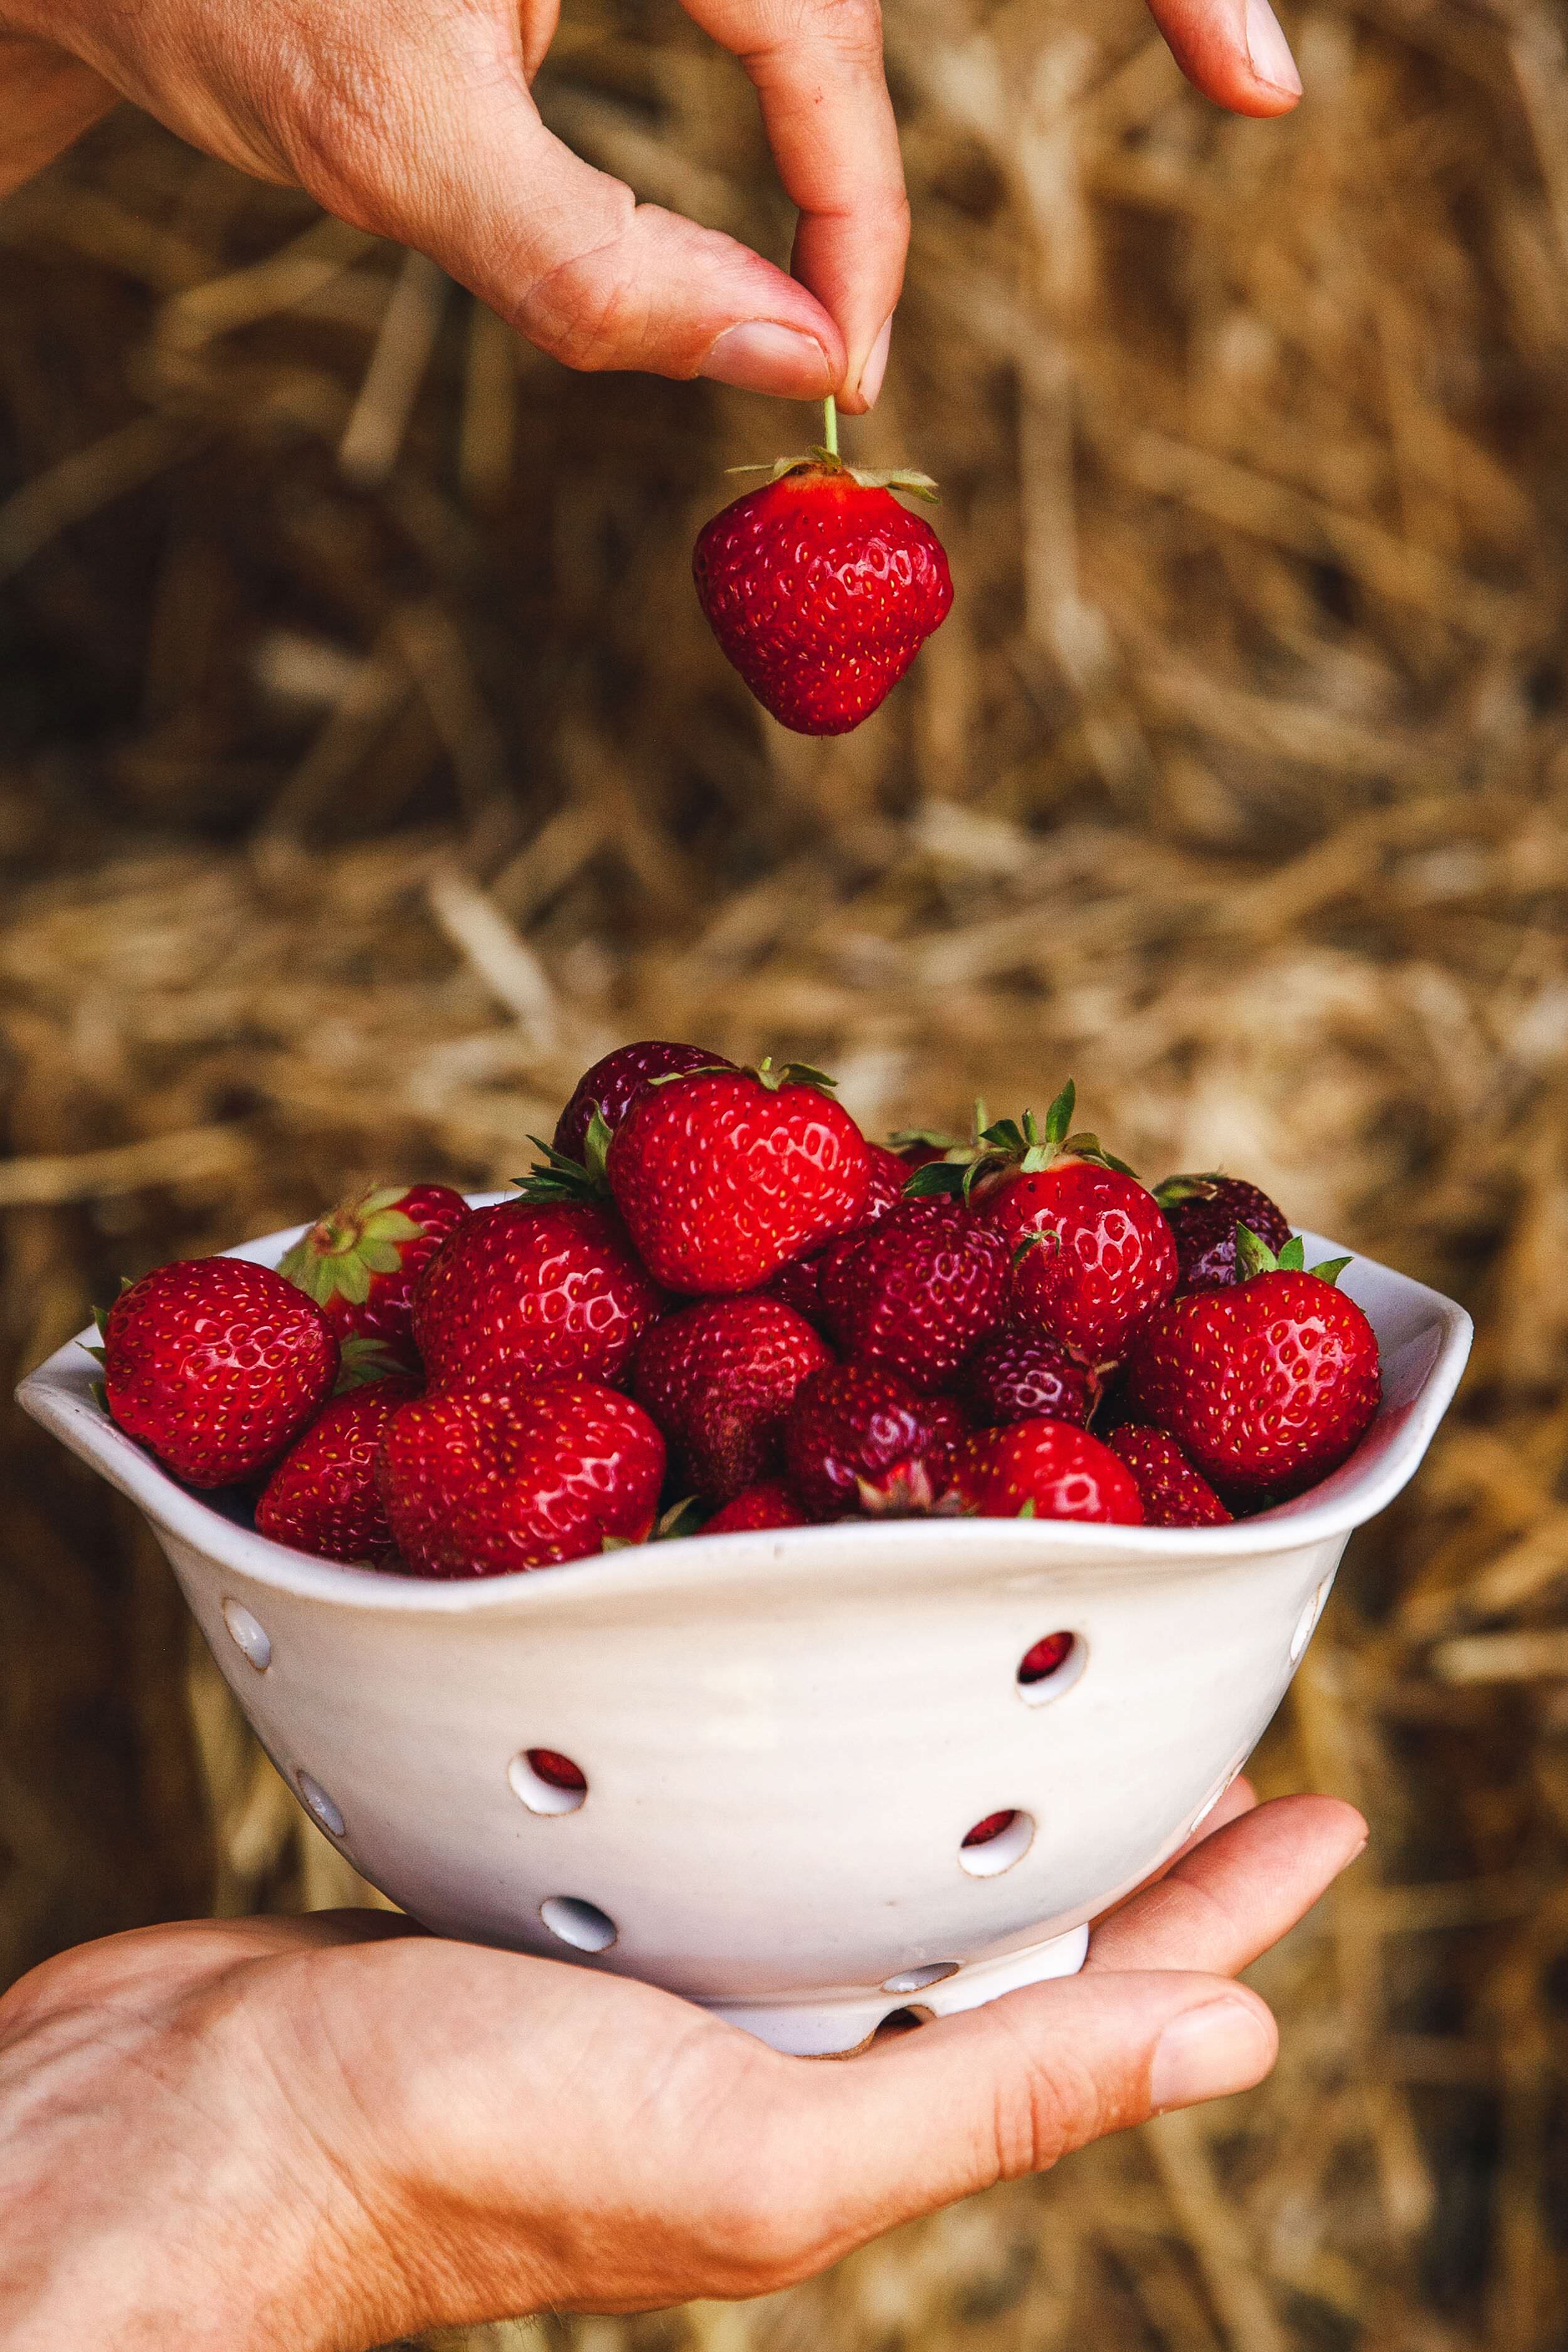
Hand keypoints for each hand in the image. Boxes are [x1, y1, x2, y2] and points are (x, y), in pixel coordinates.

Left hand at [0, 0, 1299, 409]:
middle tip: (1270, 84)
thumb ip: (590, 263)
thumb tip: (794, 363)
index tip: (847, 357)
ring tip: (1193, 60)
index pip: (820, 22)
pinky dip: (851, 68)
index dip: (862, 200)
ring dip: (911, 99)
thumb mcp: (383, 141)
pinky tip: (858, 162)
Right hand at [0, 1784, 1361, 2348]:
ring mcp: (682, 1951)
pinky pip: (733, 1792)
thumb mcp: (763, 2149)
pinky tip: (812, 1666)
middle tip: (1198, 1698)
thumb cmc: (470, 2154)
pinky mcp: (578, 1878)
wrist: (203, 2126)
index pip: (1101, 1991)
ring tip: (1039, 1667)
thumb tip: (1241, 2043)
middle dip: (1112, 1812)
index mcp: (860, 2097)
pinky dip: (800, 1728)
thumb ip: (995, 2097)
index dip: (1224, 1901)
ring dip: (962, 1758)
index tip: (1321, 1800)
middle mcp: (790, 2024)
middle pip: (1002, 1905)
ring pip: (868, 1837)